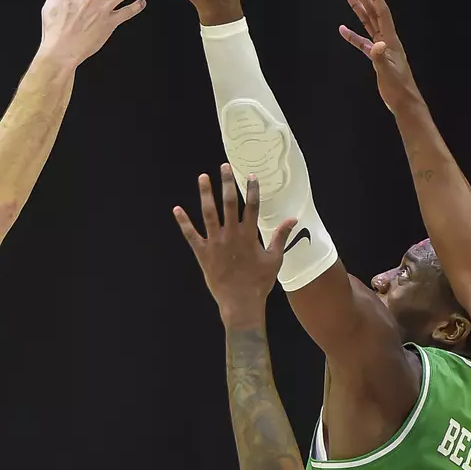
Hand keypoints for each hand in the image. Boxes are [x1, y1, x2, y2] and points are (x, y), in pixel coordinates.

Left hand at [174, 165, 294, 325]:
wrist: (240, 302)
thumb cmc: (259, 282)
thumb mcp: (275, 259)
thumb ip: (281, 237)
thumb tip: (293, 219)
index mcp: (249, 235)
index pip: (252, 206)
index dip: (252, 190)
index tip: (250, 175)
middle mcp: (231, 235)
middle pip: (229, 203)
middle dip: (227, 183)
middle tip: (224, 167)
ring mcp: (215, 243)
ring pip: (209, 213)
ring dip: (205, 194)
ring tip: (202, 177)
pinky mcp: (202, 253)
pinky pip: (190, 235)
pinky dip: (183, 222)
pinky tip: (177, 209)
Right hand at [338, 0, 422, 113]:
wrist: (402, 100)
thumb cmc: (397, 87)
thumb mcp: (388, 73)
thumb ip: (380, 58)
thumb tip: (375, 45)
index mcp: (390, 40)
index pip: (382, 14)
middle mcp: (386, 39)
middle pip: (373, 13)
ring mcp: (380, 47)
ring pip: (367, 23)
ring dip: (358, 9)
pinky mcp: (375, 56)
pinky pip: (361, 41)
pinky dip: (352, 35)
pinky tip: (343, 29)